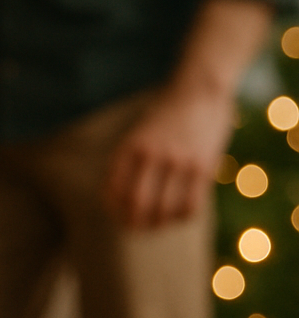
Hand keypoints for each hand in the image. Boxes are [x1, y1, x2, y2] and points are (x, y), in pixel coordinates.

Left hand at [103, 83, 233, 228]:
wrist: (199, 89)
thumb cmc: (167, 112)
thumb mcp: (139, 130)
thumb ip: (131, 157)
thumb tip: (122, 193)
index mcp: (130, 146)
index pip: (113, 187)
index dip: (112, 208)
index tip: (115, 216)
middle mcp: (152, 155)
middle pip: (137, 203)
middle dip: (133, 222)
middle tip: (135, 228)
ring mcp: (179, 162)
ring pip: (164, 209)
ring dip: (158, 223)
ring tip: (157, 224)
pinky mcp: (204, 167)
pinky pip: (190, 205)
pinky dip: (182, 216)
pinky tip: (179, 215)